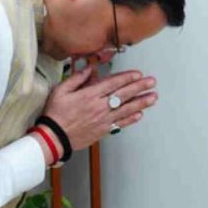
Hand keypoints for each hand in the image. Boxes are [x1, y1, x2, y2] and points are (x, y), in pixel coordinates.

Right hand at [41, 66, 157, 149]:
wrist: (54, 138)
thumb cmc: (55, 114)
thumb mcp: (60, 90)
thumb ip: (76, 78)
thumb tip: (89, 69)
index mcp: (89, 95)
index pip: (113, 83)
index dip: (127, 77)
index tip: (138, 74)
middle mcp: (99, 106)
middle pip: (124, 94)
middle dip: (140, 87)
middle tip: (152, 82)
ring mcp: (103, 119)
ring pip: (126, 109)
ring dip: (141, 103)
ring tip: (153, 97)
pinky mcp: (103, 130)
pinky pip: (121, 123)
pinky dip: (131, 119)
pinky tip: (140, 114)